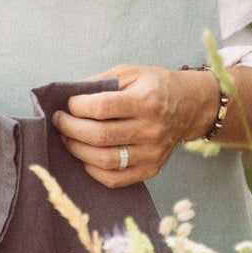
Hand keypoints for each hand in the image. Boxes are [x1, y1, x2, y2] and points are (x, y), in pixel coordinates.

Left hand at [53, 64, 218, 187]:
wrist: (191, 106)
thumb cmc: (155, 87)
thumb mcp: (130, 73)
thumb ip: (99, 82)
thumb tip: (67, 94)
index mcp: (145, 101)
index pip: (101, 108)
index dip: (77, 107)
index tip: (68, 104)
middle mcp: (151, 129)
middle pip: (99, 136)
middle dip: (70, 129)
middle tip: (60, 121)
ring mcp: (152, 152)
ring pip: (104, 160)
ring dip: (78, 150)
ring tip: (68, 139)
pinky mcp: (151, 168)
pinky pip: (115, 179)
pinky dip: (93, 170)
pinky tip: (86, 156)